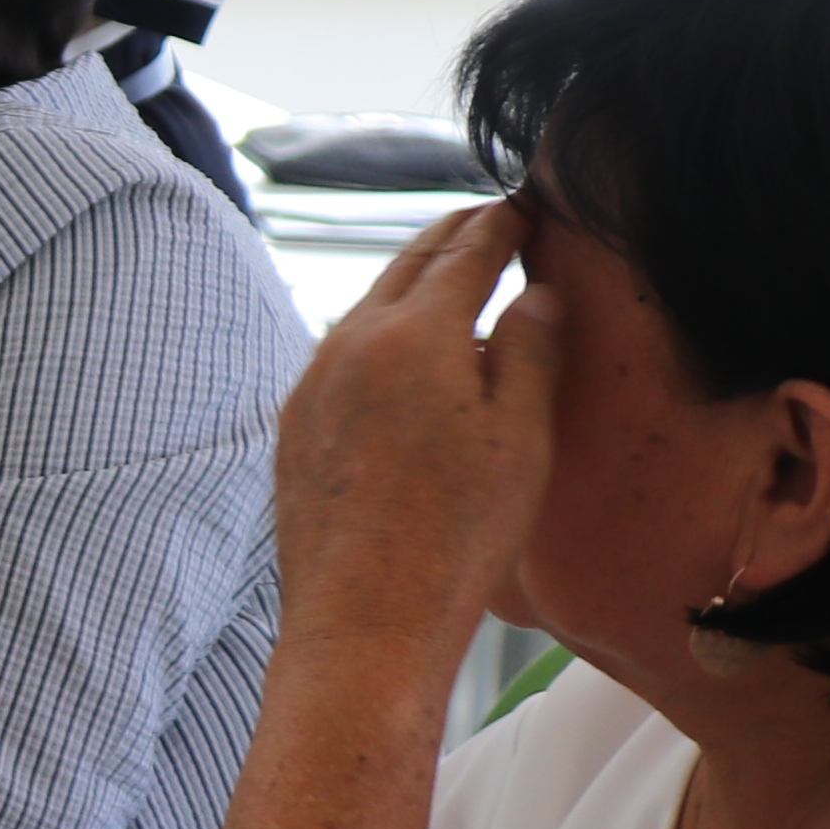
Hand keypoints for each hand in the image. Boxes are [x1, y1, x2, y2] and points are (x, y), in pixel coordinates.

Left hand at [270, 197, 555, 669]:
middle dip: (453, 237)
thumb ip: (531, 351)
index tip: (529, 204)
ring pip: (369, 309)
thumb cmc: (457, 538)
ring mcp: (312, 386)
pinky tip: (404, 359)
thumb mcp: (522, 437)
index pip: (467, 249)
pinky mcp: (294, 428)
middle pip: (409, 265)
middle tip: (490, 222)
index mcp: (413, 334)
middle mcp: (349, 344)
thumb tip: (535, 294)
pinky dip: (380, 337)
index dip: (504, 221)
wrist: (362, 624)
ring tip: (451, 280)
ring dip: (412, 286)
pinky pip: (343, 358)